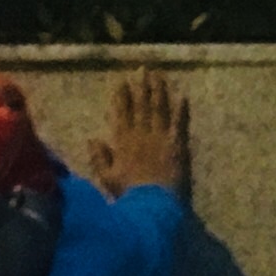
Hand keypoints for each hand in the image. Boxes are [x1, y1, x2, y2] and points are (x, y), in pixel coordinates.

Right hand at [88, 68, 189, 201]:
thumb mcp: (106, 179)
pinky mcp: (178, 146)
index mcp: (122, 142)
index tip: (122, 81)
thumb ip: (99, 158)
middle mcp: (141, 135)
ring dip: (159, 91)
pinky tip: (183, 97)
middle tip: (143, 69)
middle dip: (141, 87)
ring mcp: (160, 138)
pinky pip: (180, 124)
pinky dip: (182, 110)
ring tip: (159, 75)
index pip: (121, 114)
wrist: (152, 206)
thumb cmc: (128, 195)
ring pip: (159, 109)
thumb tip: (92, 138)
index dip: (121, 97)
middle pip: (141, 106)